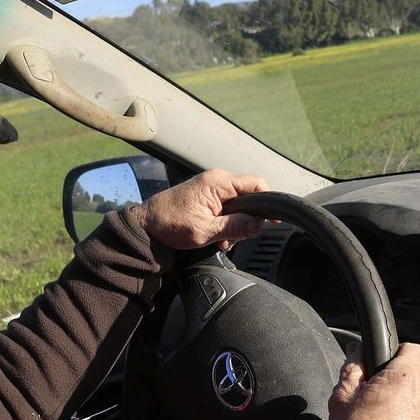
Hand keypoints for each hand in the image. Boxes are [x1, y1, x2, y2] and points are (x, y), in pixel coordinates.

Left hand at [127, 169, 267, 250]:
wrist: (145, 225)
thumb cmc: (169, 224)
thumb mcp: (205, 230)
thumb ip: (235, 226)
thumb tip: (259, 226)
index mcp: (218, 182)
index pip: (256, 184)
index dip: (268, 202)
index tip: (273, 220)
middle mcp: (216, 180)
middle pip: (249, 196)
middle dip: (248, 219)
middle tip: (238, 236)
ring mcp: (211, 188)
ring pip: (239, 205)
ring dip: (235, 224)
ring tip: (223, 239)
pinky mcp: (206, 197)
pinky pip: (227, 208)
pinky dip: (226, 223)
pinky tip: (218, 237)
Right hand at [327, 342, 419, 419]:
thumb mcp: (342, 397)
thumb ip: (353, 367)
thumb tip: (358, 352)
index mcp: (406, 379)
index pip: (413, 349)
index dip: (397, 353)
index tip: (383, 365)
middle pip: (414, 379)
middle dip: (395, 385)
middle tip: (372, 399)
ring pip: (417, 403)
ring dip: (403, 407)